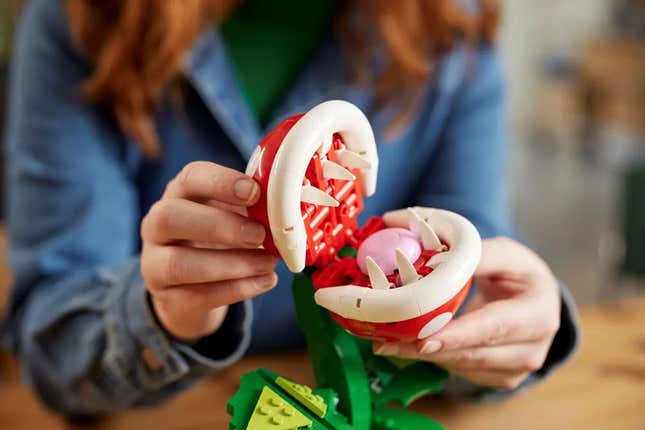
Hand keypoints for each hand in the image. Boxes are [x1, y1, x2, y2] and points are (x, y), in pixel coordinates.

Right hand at [141, 161, 277, 341]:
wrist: (190, 289)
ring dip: (232, 264)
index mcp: (178, 195)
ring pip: (179, 264)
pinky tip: (265, 281)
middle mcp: (156, 227)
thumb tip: (286, 208)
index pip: (189, 178)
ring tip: (268, 262)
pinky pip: (196, 296)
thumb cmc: (217, 240)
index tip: (254, 192)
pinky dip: (236, 289)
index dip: (221, 182)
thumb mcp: (230, 215)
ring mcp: (154, 265)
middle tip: (259, 234)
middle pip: (170, 217)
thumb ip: (250, 208)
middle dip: (220, 226)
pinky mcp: (167, 299)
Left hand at [374, 237, 560, 389]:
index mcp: (538, 314)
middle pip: (473, 353)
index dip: (458, 335)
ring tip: (387, 343)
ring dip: (423, 356)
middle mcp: (532, 349)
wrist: (539, 301)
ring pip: (462, 366)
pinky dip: (434, 358)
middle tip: (387, 344)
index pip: (494, 328)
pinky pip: (461, 371)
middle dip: (427, 349)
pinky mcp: (500, 379)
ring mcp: (517, 370)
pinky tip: (410, 346)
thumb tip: (430, 255)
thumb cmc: (520, 274)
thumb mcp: (506, 255)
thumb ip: (474, 255)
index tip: (424, 340)